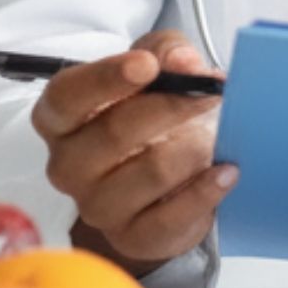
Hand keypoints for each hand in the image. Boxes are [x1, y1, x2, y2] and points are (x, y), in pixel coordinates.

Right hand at [29, 30, 236, 276]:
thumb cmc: (154, 112)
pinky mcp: (131, 237)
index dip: (105, 78)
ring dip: (194, 148)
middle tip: (211, 93)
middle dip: (171, 107)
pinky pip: (170, 218)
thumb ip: (167, 50)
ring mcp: (96, 206)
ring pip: (151, 172)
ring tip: (216, 137)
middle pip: (114, 133)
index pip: (66, 97)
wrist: (172, 173)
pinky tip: (226, 172)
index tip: (147, 64)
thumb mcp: (159, 65)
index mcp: (61, 119)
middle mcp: (68, 165)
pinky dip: (205, 191)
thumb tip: (183, 63)